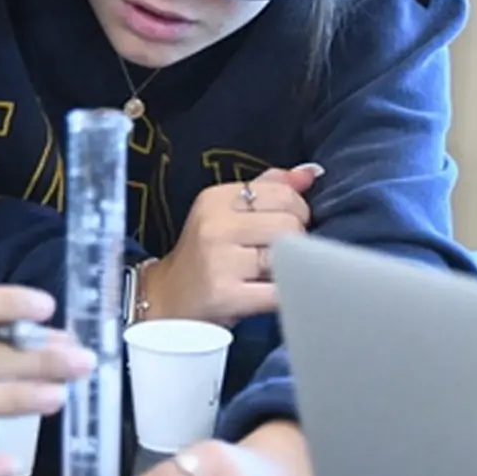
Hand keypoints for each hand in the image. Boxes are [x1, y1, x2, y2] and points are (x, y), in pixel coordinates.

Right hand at [140, 164, 320, 323]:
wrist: (167, 302)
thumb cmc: (206, 257)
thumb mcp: (226, 214)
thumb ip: (268, 188)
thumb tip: (308, 173)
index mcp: (216, 199)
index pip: (282, 193)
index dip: (297, 211)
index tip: (286, 225)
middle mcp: (214, 224)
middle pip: (289, 223)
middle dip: (295, 241)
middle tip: (279, 254)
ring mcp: (219, 259)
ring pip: (287, 255)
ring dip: (290, 267)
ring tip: (272, 273)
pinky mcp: (225, 293)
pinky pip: (278, 290)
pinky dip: (287, 293)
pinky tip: (273, 294)